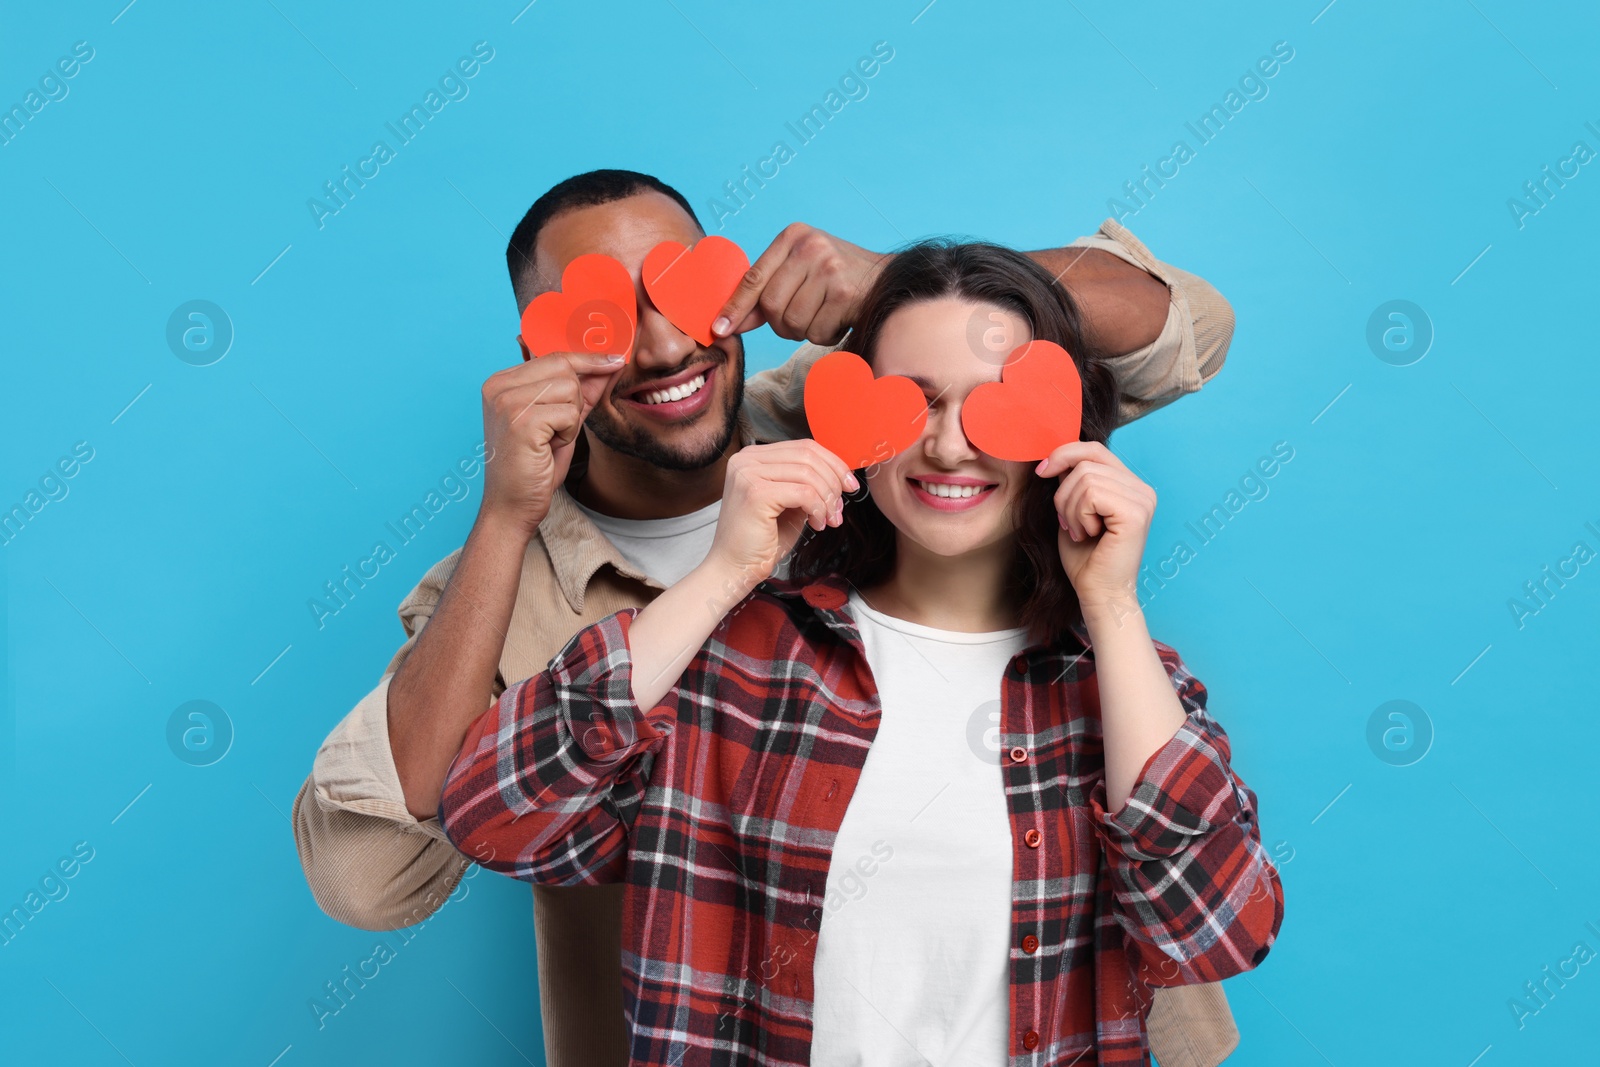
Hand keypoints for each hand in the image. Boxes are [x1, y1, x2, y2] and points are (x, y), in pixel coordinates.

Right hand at [478, 351, 625, 537]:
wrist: (512, 506)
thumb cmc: (534, 467)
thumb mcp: (562, 421)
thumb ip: (582, 392)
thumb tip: (610, 364)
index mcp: (502, 382)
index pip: (554, 356)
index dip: (588, 359)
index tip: (615, 360)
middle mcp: (499, 386)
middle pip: (564, 367)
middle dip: (575, 398)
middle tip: (559, 428)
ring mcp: (507, 401)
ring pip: (570, 388)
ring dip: (571, 418)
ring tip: (550, 439)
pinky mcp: (520, 420)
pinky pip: (568, 413)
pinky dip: (568, 433)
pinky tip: (548, 448)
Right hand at [704, 440, 857, 592]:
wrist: (734, 568)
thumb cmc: (761, 540)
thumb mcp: (790, 502)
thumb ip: (806, 483)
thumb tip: (839, 474)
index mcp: (753, 457)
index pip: (804, 447)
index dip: (833, 463)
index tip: (849, 485)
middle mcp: (746, 459)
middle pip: (808, 455)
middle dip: (834, 481)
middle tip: (839, 508)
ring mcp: (748, 474)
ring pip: (808, 473)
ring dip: (827, 499)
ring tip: (829, 520)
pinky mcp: (755, 493)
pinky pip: (803, 492)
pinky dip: (818, 508)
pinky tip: (817, 524)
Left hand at [711, 223, 889, 344]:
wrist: (888, 279)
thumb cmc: (837, 277)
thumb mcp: (799, 271)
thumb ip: (765, 292)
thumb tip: (728, 323)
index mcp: (793, 236)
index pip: (753, 278)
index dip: (735, 308)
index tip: (719, 329)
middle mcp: (810, 247)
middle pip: (771, 306)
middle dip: (781, 324)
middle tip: (800, 319)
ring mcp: (829, 268)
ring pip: (793, 323)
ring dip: (805, 331)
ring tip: (823, 314)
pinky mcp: (845, 293)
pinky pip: (817, 332)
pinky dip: (825, 334)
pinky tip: (838, 319)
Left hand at [1037, 441, 1155, 614]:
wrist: (1098, 593)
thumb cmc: (1085, 558)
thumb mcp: (1072, 510)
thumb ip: (1071, 482)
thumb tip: (1056, 457)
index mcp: (1130, 486)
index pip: (1094, 449)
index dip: (1064, 454)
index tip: (1042, 471)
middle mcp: (1142, 489)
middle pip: (1085, 462)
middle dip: (1063, 494)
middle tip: (1070, 524)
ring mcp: (1142, 499)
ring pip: (1084, 478)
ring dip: (1070, 509)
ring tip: (1081, 532)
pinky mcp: (1136, 513)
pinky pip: (1091, 494)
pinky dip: (1079, 515)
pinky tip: (1089, 534)